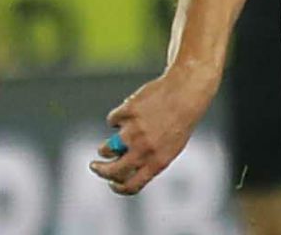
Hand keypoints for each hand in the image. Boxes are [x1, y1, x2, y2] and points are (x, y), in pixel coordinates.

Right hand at [89, 71, 215, 194]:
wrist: (186, 92)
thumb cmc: (181, 120)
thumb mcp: (172, 147)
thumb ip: (150, 160)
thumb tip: (123, 167)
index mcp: (157, 162)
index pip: (131, 186)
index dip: (118, 188)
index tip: (111, 183)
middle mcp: (143, 150)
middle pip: (111, 171)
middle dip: (100, 171)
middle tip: (95, 165)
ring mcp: (133, 132)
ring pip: (106, 149)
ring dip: (106, 146)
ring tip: (122, 133)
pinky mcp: (126, 113)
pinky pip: (113, 120)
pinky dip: (119, 117)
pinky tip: (136, 108)